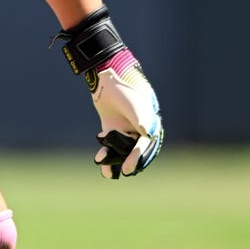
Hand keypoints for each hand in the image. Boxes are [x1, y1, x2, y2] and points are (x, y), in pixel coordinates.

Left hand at [87, 49, 162, 178]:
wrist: (104, 76)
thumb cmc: (121, 87)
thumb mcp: (131, 102)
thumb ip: (139, 117)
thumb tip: (148, 134)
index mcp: (149, 121)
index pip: (147, 143)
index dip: (139, 156)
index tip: (131, 167)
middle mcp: (139, 127)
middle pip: (136, 149)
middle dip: (130, 161)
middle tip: (124, 171)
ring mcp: (125, 128)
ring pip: (122, 149)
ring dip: (116, 160)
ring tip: (108, 172)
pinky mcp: (112, 128)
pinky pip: (110, 144)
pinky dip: (106, 152)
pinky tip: (99, 159)